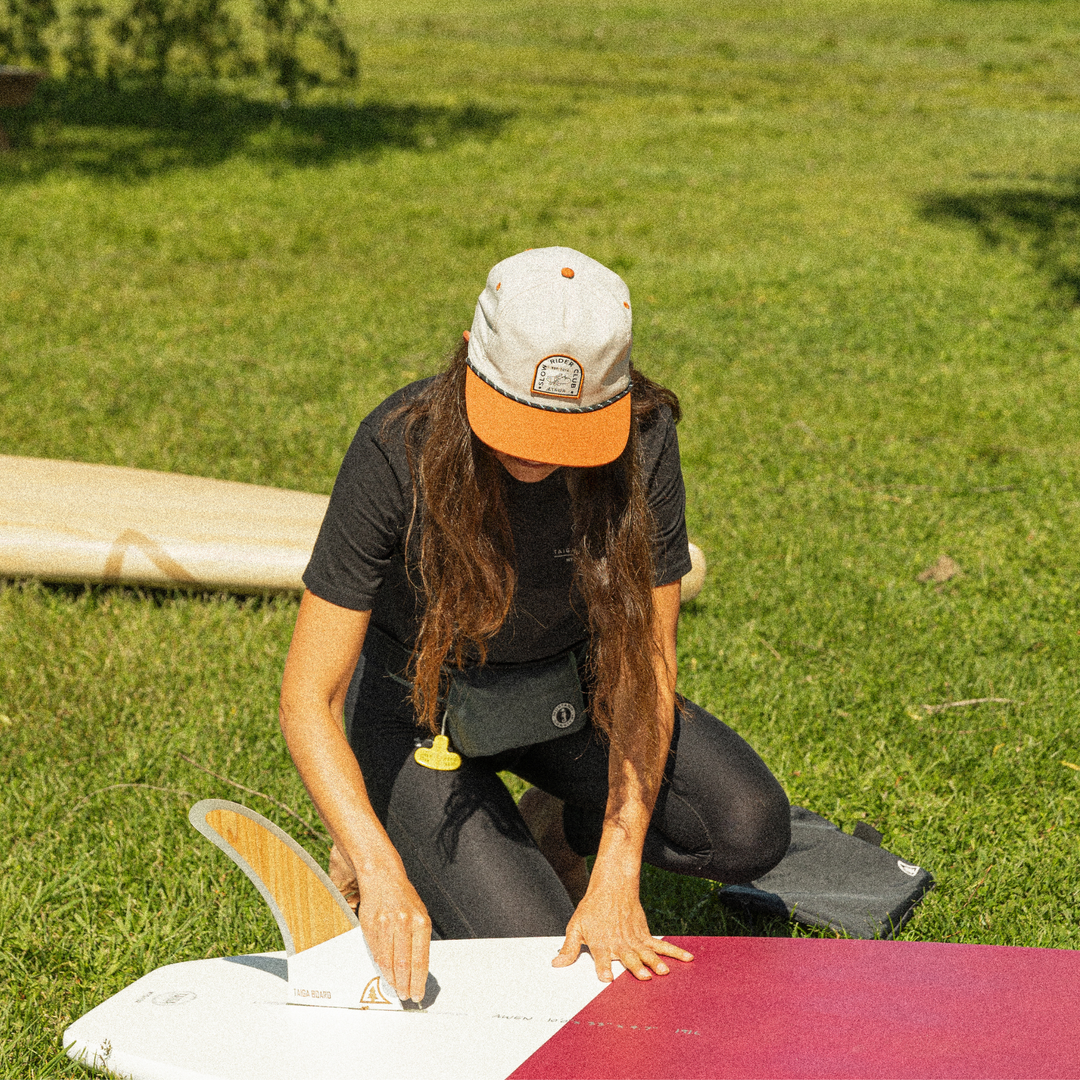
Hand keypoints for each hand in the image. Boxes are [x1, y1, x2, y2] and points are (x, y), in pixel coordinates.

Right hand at [355, 869, 430, 1002]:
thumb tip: (418, 968)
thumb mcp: (419, 913)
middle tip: (407, 996)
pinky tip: (386, 974)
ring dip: (393, 980)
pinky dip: (382, 968)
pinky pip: (377, 953)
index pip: (420, 959)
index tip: (418, 993)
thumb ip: (418, 938)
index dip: (418, 981)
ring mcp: (386, 926)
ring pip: (389, 962)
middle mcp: (404, 924)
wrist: (382, 877)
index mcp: (420, 921)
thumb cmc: (404, 897)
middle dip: (406, 985)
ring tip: (397, 989)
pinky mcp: (371, 927)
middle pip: (404, 964)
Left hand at [551, 882, 692, 982]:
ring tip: (663, 972)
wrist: (612, 886)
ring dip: (655, 963)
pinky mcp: (645, 934)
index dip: (604, 968)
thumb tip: (556, 964)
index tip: (607, 979)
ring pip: (647, 952)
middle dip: (636, 967)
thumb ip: (568, 948)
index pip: (601, 958)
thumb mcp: (576, 926)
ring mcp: (634, 939)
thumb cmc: (592, 908)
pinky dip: (674, 952)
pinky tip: (687, 958)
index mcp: (601, 943)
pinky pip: (661, 945)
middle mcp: (619, 943)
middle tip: (643, 976)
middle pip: (628, 957)